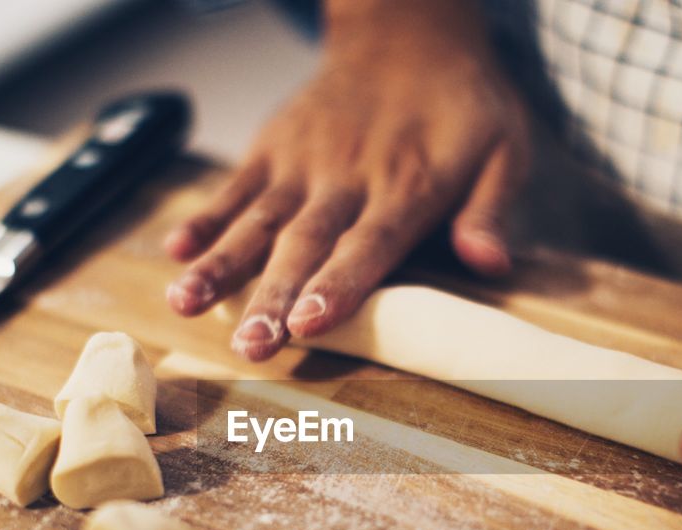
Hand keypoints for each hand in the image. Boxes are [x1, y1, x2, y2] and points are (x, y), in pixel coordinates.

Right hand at [164, 0, 530, 359]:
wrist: (407, 33)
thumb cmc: (462, 105)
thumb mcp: (505, 149)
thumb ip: (491, 208)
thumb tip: (490, 263)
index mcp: (409, 186)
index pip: (370, 243)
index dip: (339, 283)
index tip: (310, 323)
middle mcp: (349, 176)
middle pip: (306, 243)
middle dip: (273, 297)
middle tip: (250, 345)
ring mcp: (304, 161)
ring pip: (258, 220)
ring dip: (222, 265)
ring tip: (187, 304)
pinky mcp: (274, 148)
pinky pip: (235, 186)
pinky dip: (205, 218)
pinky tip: (176, 251)